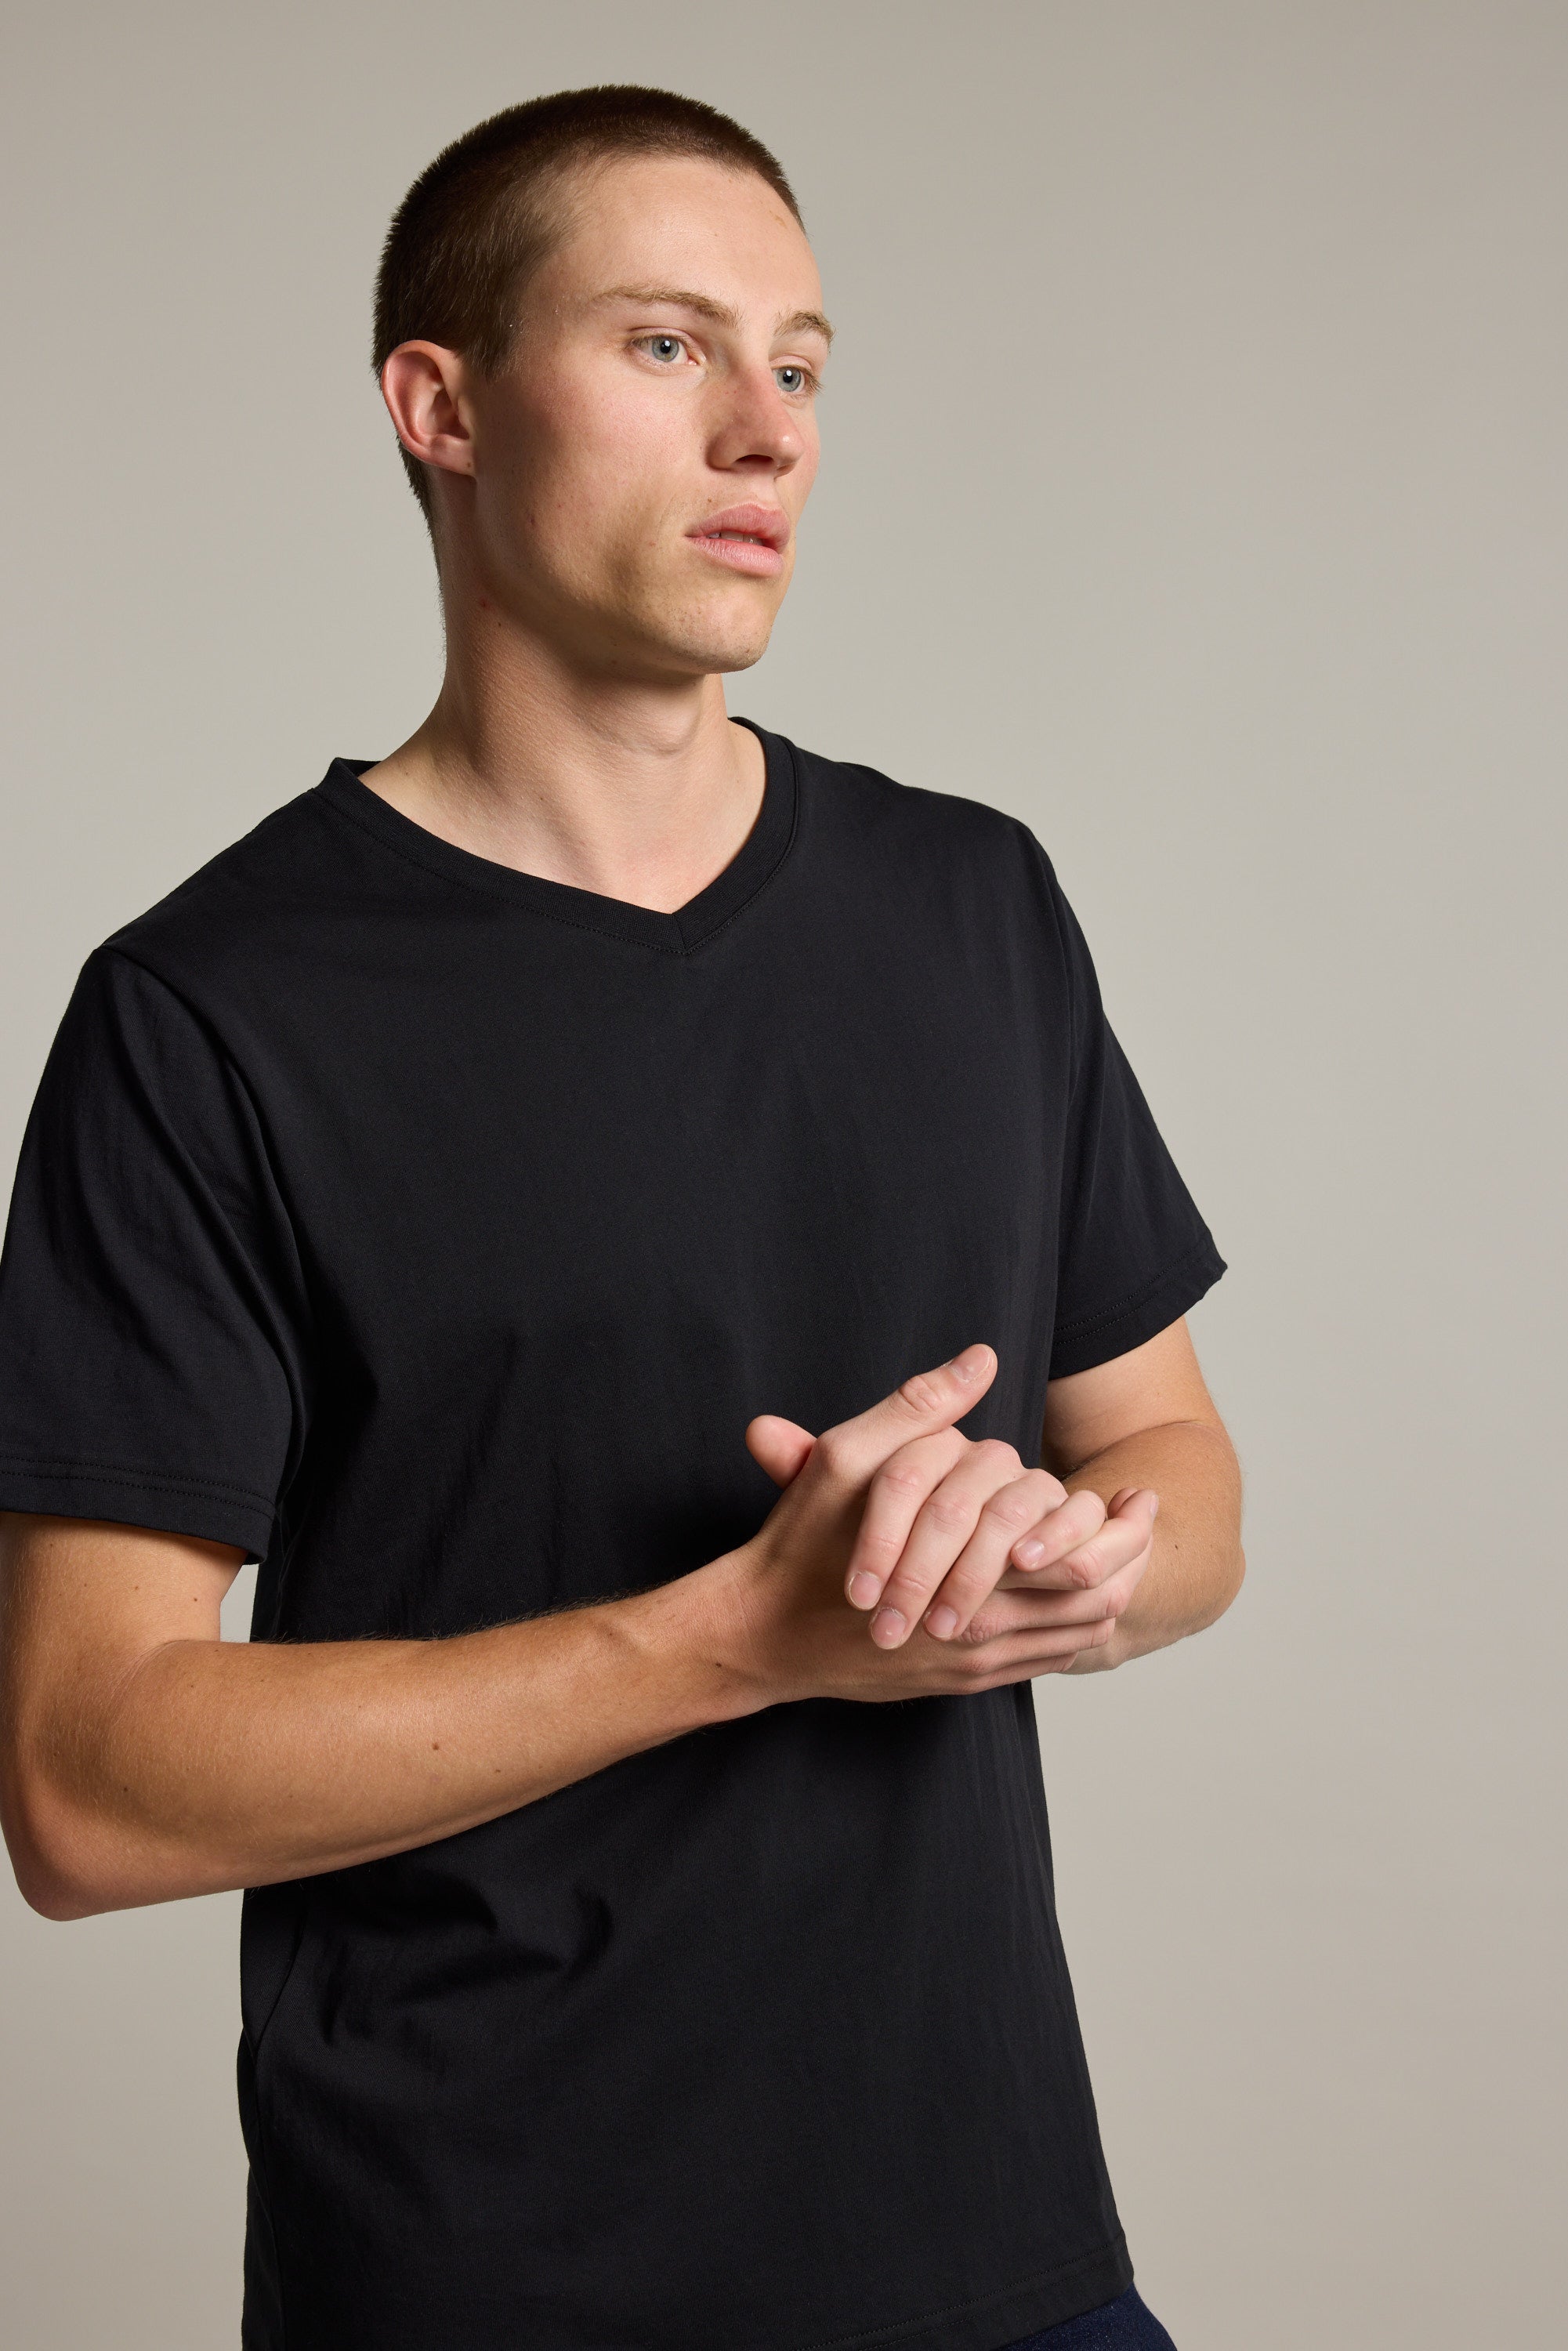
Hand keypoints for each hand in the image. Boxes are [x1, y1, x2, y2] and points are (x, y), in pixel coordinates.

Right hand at [710, 1348, 1150, 1702]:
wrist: (762, 1633)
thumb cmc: (801, 1543)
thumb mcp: (849, 1457)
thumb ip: (921, 1407)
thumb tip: (983, 1357)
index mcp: (962, 1567)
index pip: (1075, 1551)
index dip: (1119, 1525)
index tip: (1141, 1495)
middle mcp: (979, 1626)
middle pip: (1092, 1600)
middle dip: (1131, 1559)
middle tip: (1147, 1522)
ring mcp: (972, 1661)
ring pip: (1074, 1635)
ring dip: (1108, 1595)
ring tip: (1127, 1558)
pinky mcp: (959, 1682)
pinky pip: (1042, 1662)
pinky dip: (1072, 1631)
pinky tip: (1075, 1599)